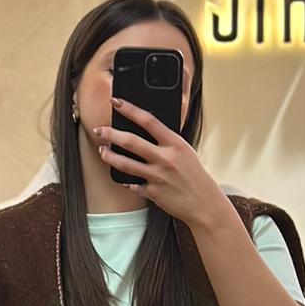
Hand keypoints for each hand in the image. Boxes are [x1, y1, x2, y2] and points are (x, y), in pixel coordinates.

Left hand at [92, 97, 225, 227]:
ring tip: (102, 152)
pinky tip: (123, 178)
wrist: (204, 203)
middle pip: (131, 142)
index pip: (148, 120)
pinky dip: (126, 181)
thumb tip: (146, 129)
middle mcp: (165, 159)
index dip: (129, 109)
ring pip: (126, 164)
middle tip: (99, 130)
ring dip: (110, 156)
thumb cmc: (195, 175)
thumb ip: (166, 140)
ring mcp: (158, 177)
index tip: (115, 102)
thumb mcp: (185, 151)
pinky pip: (133, 185)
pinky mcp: (153, 193)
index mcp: (175, 144)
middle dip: (111, 134)